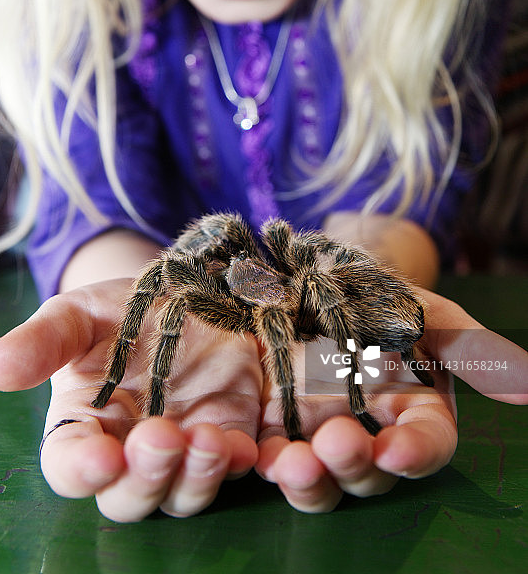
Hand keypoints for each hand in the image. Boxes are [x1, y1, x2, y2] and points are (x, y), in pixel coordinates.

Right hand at [0, 279, 260, 521]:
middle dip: (145, 476)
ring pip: (183, 493)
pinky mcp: (228, 434)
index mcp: (83, 426)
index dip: (82, 469)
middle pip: (129, 496)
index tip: (101, 455)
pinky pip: (234, 465)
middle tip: (161, 438)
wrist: (181, 289)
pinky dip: (239, 463)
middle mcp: (130, 452)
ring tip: (208, 441)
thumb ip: (43, 341)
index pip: (71, 465)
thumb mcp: (78, 314)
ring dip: (196, 476)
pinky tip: (247, 446)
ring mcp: (182, 448)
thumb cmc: (119, 308)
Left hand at [256, 287, 527, 512]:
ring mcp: (320, 435)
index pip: (426, 443)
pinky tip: (255, 455)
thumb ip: (468, 345)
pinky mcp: (276, 432)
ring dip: (311, 479)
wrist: (309, 277)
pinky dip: (268, 464)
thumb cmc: (374, 292)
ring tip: (294, 462)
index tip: (398, 450)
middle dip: (357, 463)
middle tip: (338, 442)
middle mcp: (370, 431)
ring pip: (324, 479)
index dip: (417, 452)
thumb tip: (527, 385)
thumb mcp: (420, 309)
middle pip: (372, 471)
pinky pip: (274, 462)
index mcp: (412, 407)